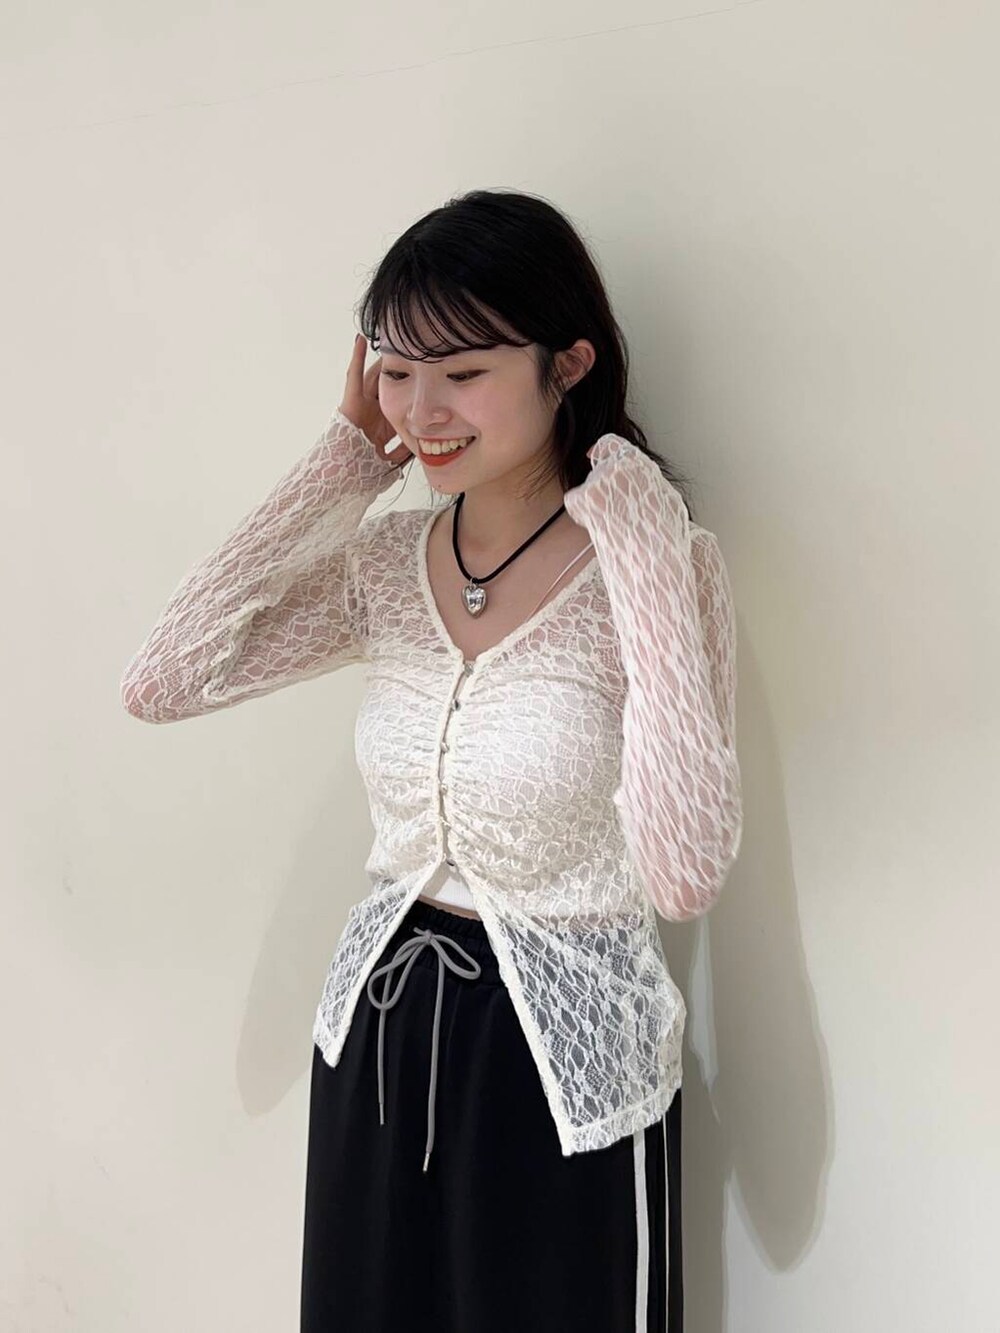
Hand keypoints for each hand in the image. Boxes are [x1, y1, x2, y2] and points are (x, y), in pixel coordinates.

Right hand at [338, 334, 413, 464]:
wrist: (338, 476)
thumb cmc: (358, 473)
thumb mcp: (387, 462)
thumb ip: (399, 453)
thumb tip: (418, 448)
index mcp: (381, 427)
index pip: (399, 407)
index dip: (412, 395)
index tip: (428, 382)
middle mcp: (372, 413)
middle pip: (390, 387)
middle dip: (402, 372)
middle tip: (415, 355)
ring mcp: (361, 406)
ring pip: (374, 378)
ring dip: (383, 361)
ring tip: (391, 340)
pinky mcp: (350, 401)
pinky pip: (354, 376)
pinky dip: (356, 357)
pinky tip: (361, 340)